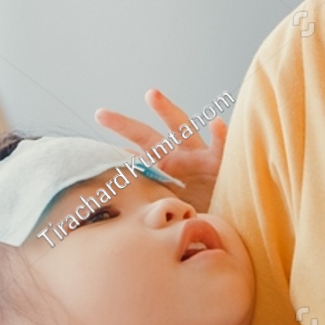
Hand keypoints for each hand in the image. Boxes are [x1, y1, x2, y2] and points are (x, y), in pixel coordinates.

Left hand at [96, 88, 227, 212]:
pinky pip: (221, 146)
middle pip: (147, 137)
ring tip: (151, 95)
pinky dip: (220, 133)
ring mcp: (199, 156)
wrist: (233, 216)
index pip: (134, 160)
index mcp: (164, 169)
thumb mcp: (173, 212)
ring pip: (181, 129)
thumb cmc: (202, 210)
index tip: (92, 157)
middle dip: (124, 125)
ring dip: (166, 111)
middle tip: (100, 114)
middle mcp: (178, 157)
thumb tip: (121, 229)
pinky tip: (216, 122)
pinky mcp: (222, 162)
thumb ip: (153, 210)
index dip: (114, 158)